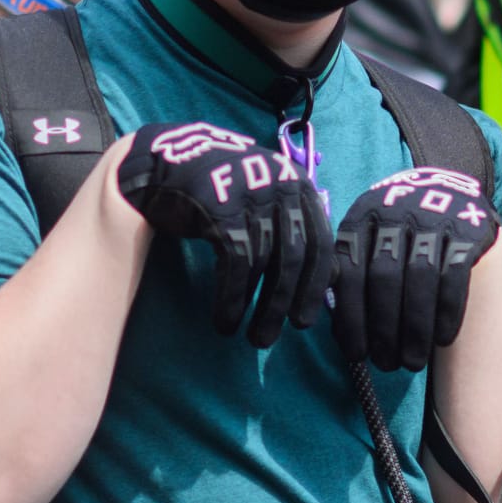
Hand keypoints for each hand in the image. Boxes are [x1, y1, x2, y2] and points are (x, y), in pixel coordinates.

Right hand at [115, 121, 332, 346]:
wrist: (167, 164)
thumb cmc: (224, 194)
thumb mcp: (267, 207)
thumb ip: (296, 235)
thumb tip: (334, 279)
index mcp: (300, 187)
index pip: (321, 243)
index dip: (314, 287)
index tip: (303, 322)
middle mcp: (281, 186)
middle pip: (293, 256)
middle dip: (283, 303)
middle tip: (271, 338)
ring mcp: (252, 193)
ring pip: (265, 262)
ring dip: (256, 307)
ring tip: (248, 336)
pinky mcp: (221, 205)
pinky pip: (235, 261)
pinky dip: (231, 297)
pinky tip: (224, 320)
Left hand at [332, 167, 499, 370]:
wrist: (448, 194)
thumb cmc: (398, 235)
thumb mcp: (367, 242)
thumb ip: (350, 278)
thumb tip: (341, 335)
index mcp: (360, 218)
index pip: (350, 272)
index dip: (351, 318)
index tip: (356, 355)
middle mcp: (394, 213)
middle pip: (385, 277)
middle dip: (384, 329)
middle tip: (387, 365)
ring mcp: (433, 218)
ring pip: (420, 279)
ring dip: (415, 328)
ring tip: (413, 363)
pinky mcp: (466, 230)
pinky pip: (454, 276)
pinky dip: (447, 313)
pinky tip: (442, 340)